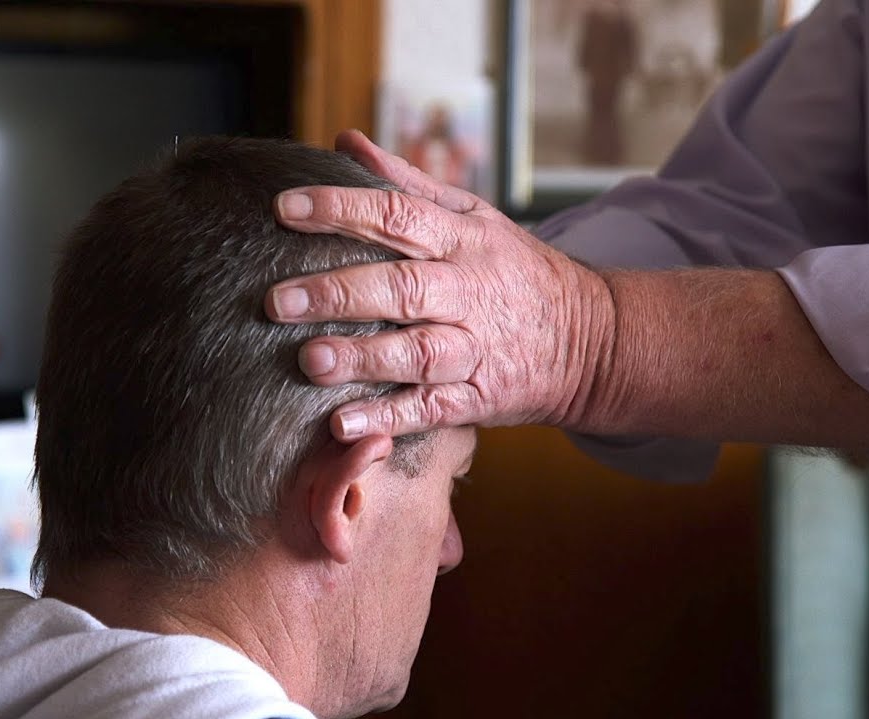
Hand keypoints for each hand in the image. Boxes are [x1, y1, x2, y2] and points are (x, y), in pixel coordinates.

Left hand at [265, 130, 615, 441]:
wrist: (591, 340)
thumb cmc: (512, 270)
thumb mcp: (473, 216)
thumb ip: (406, 184)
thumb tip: (345, 142)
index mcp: (462, 239)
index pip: (397, 215)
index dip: (340, 209)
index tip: (284, 208)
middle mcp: (467, 292)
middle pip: (401, 287)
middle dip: (338, 293)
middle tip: (277, 300)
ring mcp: (473, 348)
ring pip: (416, 352)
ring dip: (363, 359)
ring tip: (310, 362)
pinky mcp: (476, 398)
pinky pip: (430, 409)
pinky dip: (389, 417)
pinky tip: (343, 424)